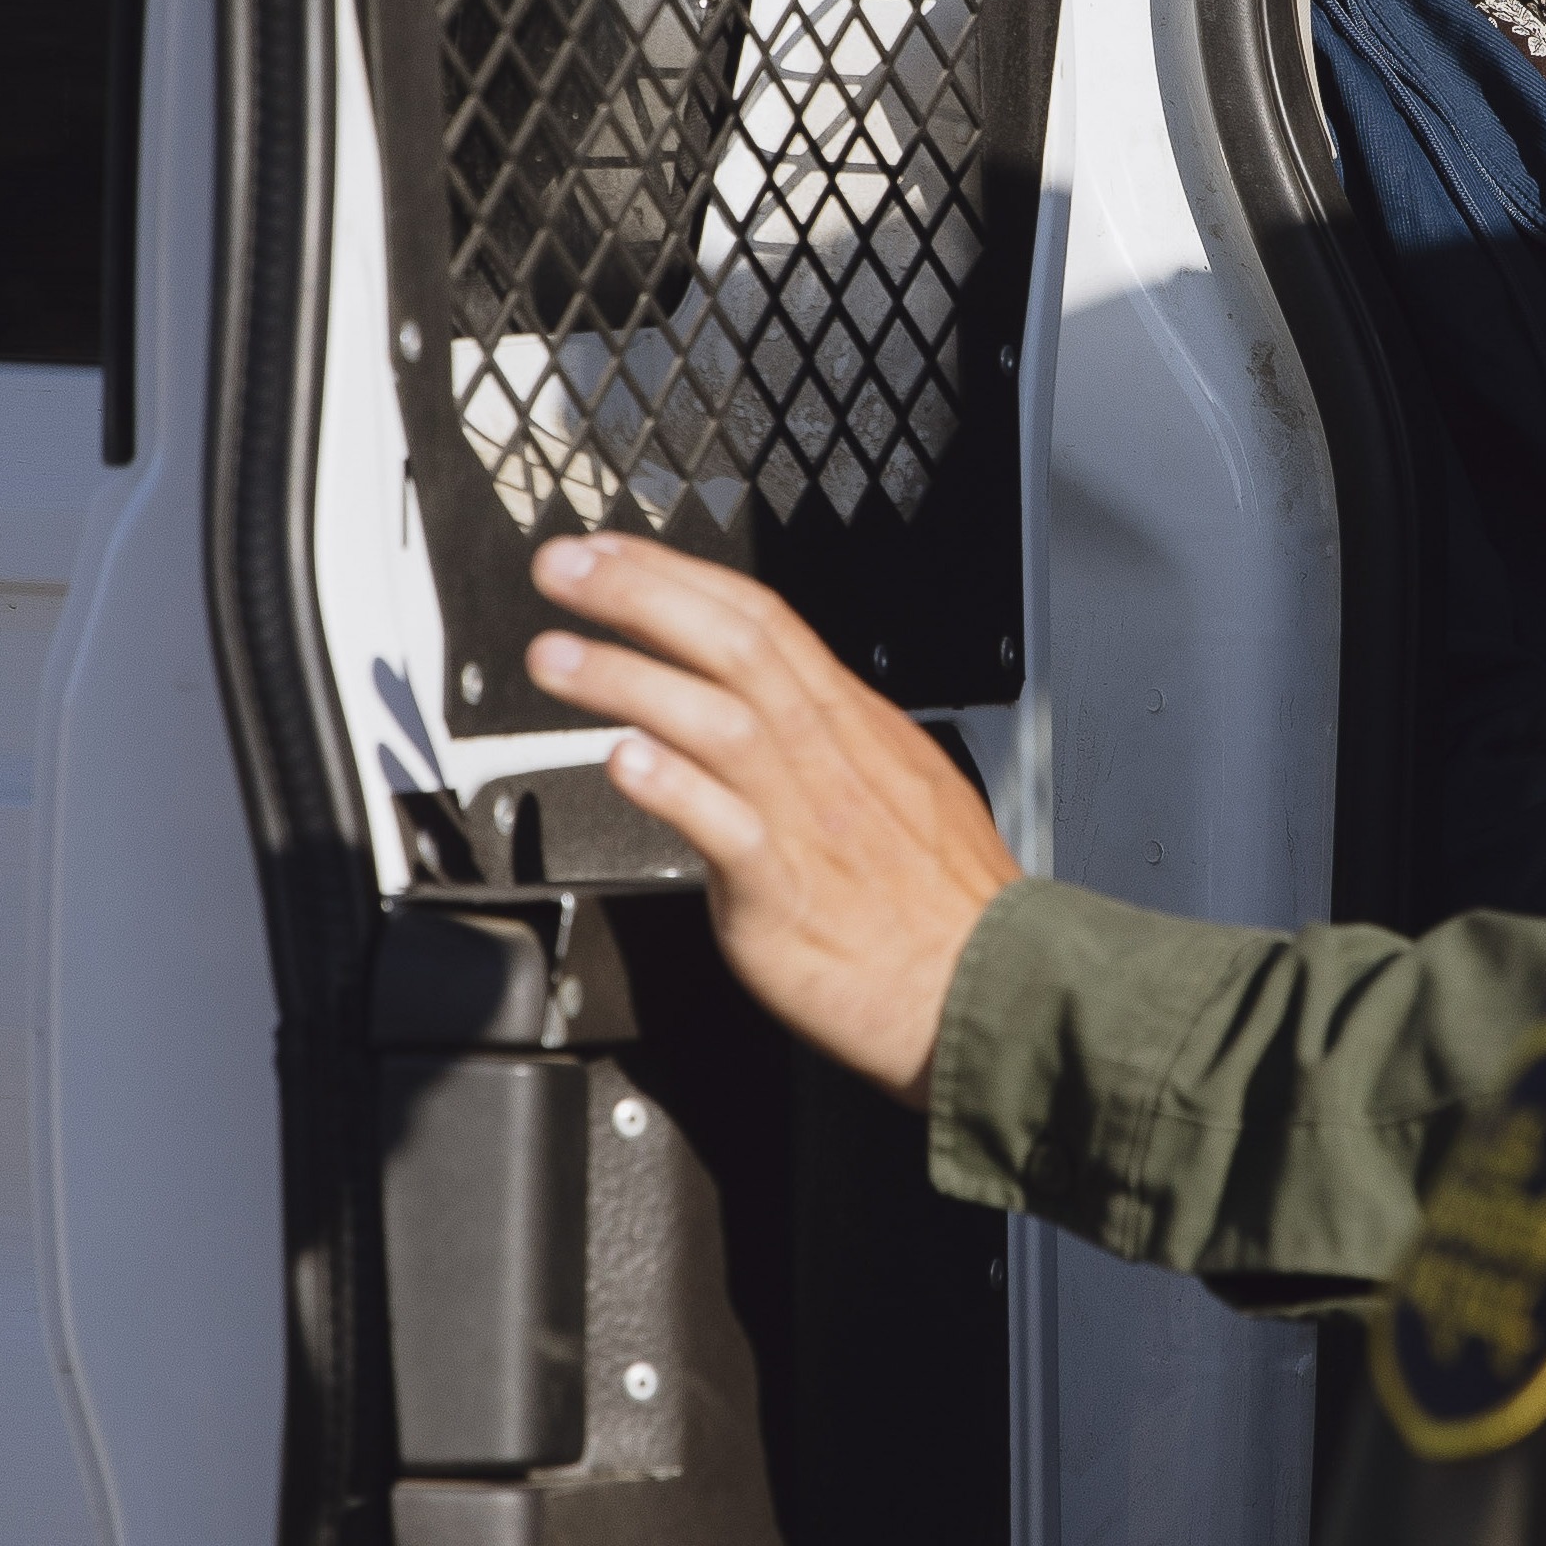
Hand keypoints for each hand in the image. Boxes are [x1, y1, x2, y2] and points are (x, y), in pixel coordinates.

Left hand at [522, 537, 1015, 1099]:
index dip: (678, 576)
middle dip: (641, 595)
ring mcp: (810, 822)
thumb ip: (830, 747)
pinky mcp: (786, 895)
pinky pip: (727, 829)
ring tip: (555, 658)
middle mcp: (829, 759)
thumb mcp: (900, 789)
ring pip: (720, 721)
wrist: (991, 992)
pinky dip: (676, 788)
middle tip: (563, 569)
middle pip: (734, 646)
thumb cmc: (943, 908)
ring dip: (631, 679)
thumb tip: (775, 708)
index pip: (760, 620)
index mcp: (854, 726)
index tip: (608, 552)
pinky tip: (624, 761)